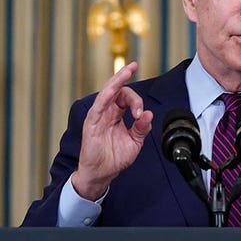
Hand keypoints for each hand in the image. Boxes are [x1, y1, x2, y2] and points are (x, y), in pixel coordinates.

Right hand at [72, 62, 153, 199]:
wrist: (102, 174)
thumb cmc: (115, 158)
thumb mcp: (135, 142)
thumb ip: (142, 128)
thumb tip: (149, 114)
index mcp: (116, 114)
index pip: (126, 97)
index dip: (136, 102)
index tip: (140, 115)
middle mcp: (106, 112)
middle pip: (115, 89)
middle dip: (124, 76)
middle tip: (133, 66)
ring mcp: (98, 117)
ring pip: (106, 93)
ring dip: (116, 81)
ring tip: (126, 72)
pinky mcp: (92, 124)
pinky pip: (98, 108)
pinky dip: (105, 98)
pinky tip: (111, 91)